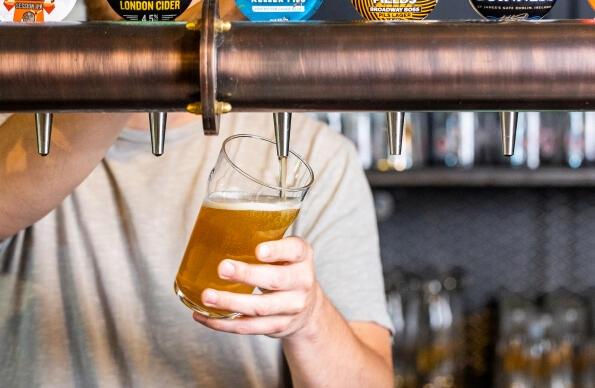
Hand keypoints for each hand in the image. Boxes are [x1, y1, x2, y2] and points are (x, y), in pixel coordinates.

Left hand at [192, 237, 323, 338]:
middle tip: (222, 268)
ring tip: (207, 296)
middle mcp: (301, 282)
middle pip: (275, 280)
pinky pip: (249, 327)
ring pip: (259, 307)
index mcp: (302, 257)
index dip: (277, 251)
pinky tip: (204, 316)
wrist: (307, 307)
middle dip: (247, 275)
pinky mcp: (278, 326)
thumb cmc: (286, 270)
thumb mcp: (285, 252)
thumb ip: (264, 242)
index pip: (294, 250)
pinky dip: (224, 323)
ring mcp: (291, 307)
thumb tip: (216, 233)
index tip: (258, 250)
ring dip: (230, 302)